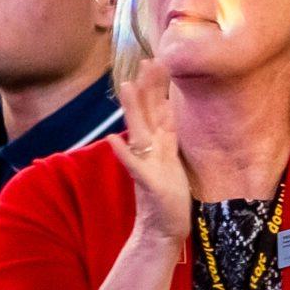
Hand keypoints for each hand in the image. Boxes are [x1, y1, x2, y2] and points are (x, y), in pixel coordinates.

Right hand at [112, 60, 190, 244]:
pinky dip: (125, 153)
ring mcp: (147, 165)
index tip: (160, 59)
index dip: (159, 86)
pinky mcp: (148, 184)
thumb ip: (168, 136)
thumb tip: (170, 110)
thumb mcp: (174, 160)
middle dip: (147, 87)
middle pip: (147, 113)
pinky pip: (136, 166)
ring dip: (132, 110)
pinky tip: (114, 139)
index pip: (160, 109)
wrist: (162, 230)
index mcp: (160, 145)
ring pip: (139, 132)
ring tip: (125, 86)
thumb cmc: (170, 196)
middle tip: (147, 59)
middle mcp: (151, 150)